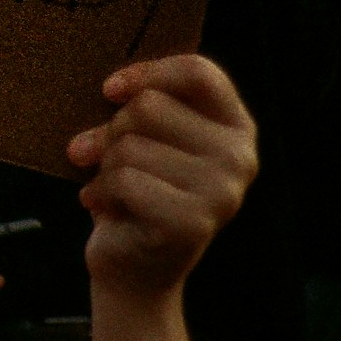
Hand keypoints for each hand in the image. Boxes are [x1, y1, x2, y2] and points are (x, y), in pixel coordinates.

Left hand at [66, 55, 256, 298]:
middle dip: (110, 130)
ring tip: (111, 186)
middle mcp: (241, 157)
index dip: (147, 73)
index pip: (199, 72)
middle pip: (149, 105)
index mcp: (236, 127)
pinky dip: (99, 191)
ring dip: (102, 166)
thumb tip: (112, 89)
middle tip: (105, 157)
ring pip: (128, 144)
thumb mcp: (144, 137)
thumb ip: (144, 104)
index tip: (110, 91)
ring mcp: (222, 192)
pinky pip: (123, 178)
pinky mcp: (193, 222)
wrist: (133, 267)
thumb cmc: (135, 188)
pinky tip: (105, 206)